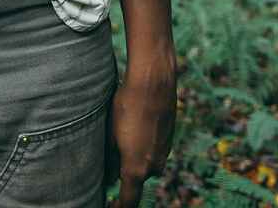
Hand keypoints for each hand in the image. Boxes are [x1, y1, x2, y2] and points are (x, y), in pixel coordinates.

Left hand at [105, 51, 176, 206]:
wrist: (154, 82)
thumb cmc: (127, 106)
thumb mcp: (110, 134)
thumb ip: (109, 161)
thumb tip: (108, 179)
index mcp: (136, 169)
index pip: (128, 200)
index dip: (118, 207)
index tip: (108, 206)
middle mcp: (154, 166)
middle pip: (136, 180)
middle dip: (123, 173)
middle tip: (109, 154)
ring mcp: (164, 154)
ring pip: (145, 163)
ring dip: (134, 156)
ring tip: (121, 132)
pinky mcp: (169, 140)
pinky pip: (153, 150)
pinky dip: (143, 145)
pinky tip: (134, 124)